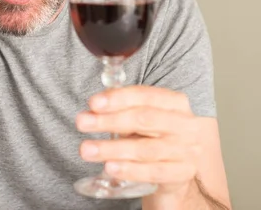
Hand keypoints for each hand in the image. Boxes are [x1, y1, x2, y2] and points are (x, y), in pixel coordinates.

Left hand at [76, 86, 202, 195]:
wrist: (176, 167)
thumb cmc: (152, 135)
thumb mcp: (139, 117)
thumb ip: (119, 110)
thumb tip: (91, 111)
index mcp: (174, 102)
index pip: (145, 96)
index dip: (118, 98)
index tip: (93, 103)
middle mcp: (185, 124)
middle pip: (144, 120)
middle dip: (109, 121)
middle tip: (82, 123)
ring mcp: (187, 151)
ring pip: (145, 149)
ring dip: (112, 149)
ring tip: (87, 149)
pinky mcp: (182, 174)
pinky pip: (153, 172)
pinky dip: (130, 170)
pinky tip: (110, 168)